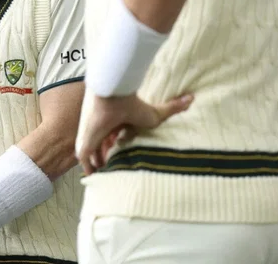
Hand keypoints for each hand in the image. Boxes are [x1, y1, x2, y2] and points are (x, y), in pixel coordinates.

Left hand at [76, 93, 193, 174]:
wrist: (114, 100)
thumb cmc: (133, 106)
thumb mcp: (156, 114)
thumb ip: (174, 107)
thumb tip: (193, 97)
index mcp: (117, 121)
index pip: (117, 136)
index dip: (121, 145)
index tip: (128, 155)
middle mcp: (104, 129)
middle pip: (105, 146)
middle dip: (111, 156)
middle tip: (119, 170)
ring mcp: (92, 136)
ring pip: (95, 154)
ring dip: (102, 163)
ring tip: (111, 177)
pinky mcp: (85, 145)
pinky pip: (85, 162)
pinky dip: (90, 171)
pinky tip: (97, 179)